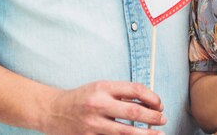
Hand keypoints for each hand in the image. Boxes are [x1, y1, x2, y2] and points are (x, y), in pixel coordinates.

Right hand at [43, 80, 165, 134]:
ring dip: (145, 134)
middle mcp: (99, 104)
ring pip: (126, 131)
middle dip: (153, 117)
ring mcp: (94, 124)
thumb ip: (121, 93)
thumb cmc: (81, 98)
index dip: (151, 97)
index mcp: (103, 87)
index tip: (159, 103)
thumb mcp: (100, 87)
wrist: (53, 111)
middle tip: (163, 119)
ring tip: (158, 134)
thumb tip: (147, 101)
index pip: (134, 89)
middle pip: (133, 111)